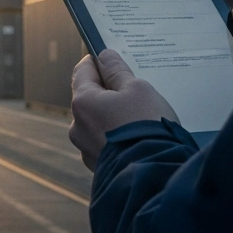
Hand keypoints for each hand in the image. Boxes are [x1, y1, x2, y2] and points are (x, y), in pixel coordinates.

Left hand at [69, 50, 178, 170]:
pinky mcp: (99, 166)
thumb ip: (118, 71)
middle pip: (90, 98)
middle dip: (109, 92)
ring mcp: (86, 149)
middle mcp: (77, 126)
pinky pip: (107, 142)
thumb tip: (104, 57)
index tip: (111, 59)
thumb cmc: (147, 127)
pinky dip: (118, 136)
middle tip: (134, 91)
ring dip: (114, 116)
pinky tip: (139, 137)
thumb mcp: (138, 89)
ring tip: (141, 118)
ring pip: (99, 122)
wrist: (155, 175)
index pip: (83, 71)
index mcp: (83, 102)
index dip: (97, 61)